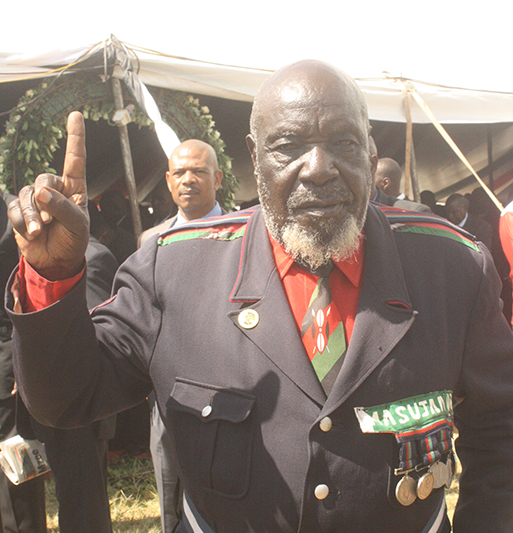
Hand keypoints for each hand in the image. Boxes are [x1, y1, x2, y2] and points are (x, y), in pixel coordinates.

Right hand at [8, 112, 89, 279]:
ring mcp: (36, 199)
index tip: (75, 116)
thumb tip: (41, 191)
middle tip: (50, 221)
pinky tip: (31, 234)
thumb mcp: (77, 225)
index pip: (75, 159)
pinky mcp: (20, 210)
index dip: (75, 137)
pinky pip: (14, 208)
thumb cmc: (73, 240)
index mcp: (75, 188)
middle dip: (45, 200)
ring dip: (32, 215)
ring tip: (41, 231)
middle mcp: (55, 189)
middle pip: (44, 178)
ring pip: (27, 194)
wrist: (56, 261)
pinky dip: (22, 222)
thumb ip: (62, 207)